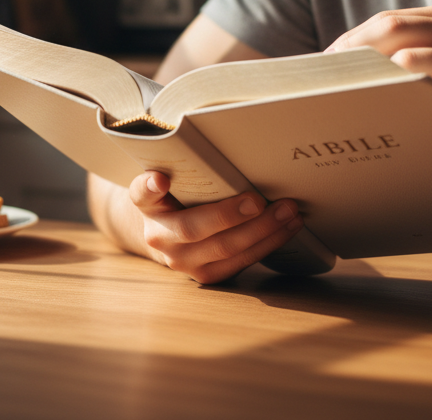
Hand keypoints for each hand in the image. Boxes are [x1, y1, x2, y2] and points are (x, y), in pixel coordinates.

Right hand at [128, 170, 303, 283]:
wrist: (165, 235)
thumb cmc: (173, 196)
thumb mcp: (164, 177)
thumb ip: (173, 164)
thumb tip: (178, 157)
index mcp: (147, 204)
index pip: (143, 193)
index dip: (150, 186)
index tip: (161, 179)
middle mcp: (160, 238)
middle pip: (196, 228)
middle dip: (232, 214)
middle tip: (260, 200)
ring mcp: (183, 263)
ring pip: (226, 250)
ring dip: (262, 231)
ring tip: (288, 212)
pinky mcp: (207, 275)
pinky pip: (240, 263)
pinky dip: (267, 244)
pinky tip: (287, 228)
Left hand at [327, 2, 431, 172]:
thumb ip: (419, 56)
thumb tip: (352, 70)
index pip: (388, 21)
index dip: (352, 40)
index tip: (326, 63)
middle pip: (390, 31)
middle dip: (352, 56)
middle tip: (326, 83)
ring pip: (405, 62)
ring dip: (372, 82)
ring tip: (347, 101)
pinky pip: (430, 97)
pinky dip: (402, 107)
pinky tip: (383, 120)